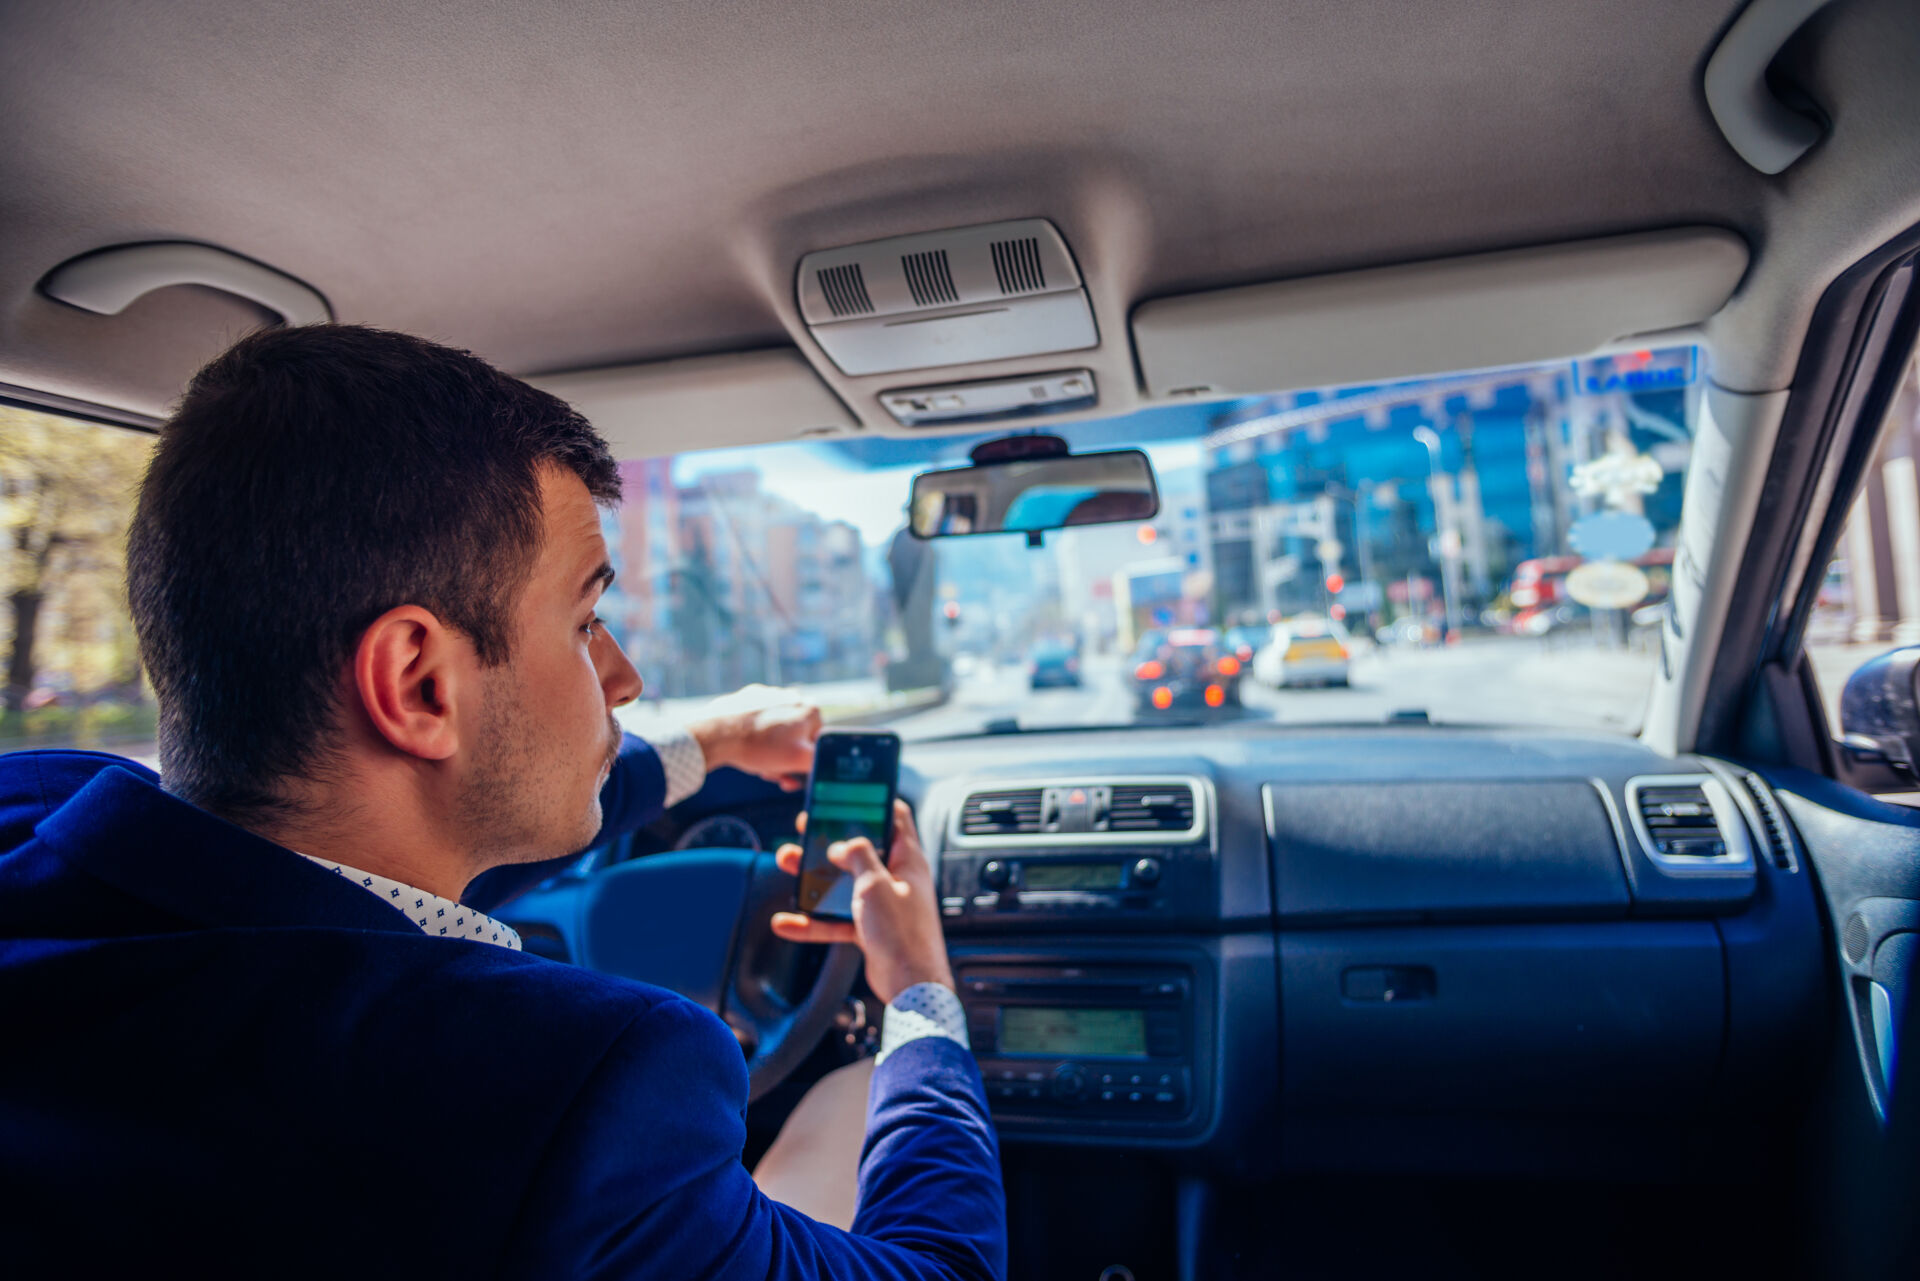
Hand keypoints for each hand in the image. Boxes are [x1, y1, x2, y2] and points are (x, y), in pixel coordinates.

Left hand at [688, 685, 820, 790]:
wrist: (716, 734)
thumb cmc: (759, 747)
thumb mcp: (799, 760)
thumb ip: (821, 760)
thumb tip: (829, 762)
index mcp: (810, 710)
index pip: (817, 742)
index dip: (805, 762)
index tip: (790, 774)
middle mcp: (793, 697)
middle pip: (796, 737)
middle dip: (785, 758)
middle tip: (771, 773)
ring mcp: (769, 695)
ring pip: (777, 730)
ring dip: (771, 750)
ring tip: (757, 763)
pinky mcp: (748, 697)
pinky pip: (758, 720)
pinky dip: (755, 735)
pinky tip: (745, 746)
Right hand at [770, 800, 953, 1004]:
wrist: (911, 987)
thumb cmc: (904, 936)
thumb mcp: (876, 885)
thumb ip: (860, 857)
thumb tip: (844, 844)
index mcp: (907, 860)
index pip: (895, 817)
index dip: (873, 802)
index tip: (849, 795)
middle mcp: (896, 878)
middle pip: (860, 850)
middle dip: (830, 839)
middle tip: (807, 828)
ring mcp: (882, 903)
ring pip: (843, 883)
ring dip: (814, 877)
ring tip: (788, 862)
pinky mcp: (870, 928)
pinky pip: (837, 919)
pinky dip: (813, 920)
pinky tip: (788, 922)